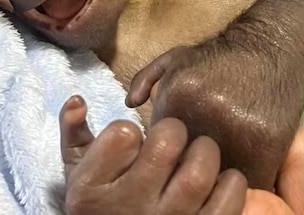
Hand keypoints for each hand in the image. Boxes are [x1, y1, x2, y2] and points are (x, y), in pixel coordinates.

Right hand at [58, 95, 247, 214]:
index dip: (129, 129)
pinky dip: (230, 181)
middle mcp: (130, 207)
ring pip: (201, 170)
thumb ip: (74, 135)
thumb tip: (77, 100)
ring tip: (195, 157)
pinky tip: (216, 183)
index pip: (122, 133)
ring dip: (205, 153)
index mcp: (94, 189)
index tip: (129, 142)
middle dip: (173, 130)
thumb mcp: (78, 175)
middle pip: (166, 143)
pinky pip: (230, 194)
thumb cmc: (100, 207)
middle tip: (171, 139)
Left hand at [126, 40, 303, 190]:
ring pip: (221, 178)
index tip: (181, 159)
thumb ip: (147, 78)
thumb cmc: (221, 55)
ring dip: (224, 177)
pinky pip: (253, 179)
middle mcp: (201, 121)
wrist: (270, 43)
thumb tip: (130, 104)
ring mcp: (235, 133)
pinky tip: (251, 165)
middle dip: (195, 170)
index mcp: (174, 106)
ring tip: (228, 166)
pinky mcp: (267, 142)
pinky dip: (252, 177)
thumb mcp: (177, 58)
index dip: (171, 160)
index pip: (163, 155)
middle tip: (204, 166)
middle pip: (189, 169)